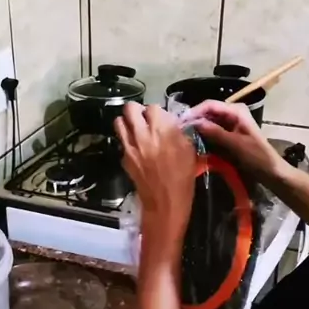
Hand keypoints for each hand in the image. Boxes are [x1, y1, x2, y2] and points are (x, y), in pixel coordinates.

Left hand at [115, 102, 195, 246]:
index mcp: (162, 129)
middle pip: (130, 108)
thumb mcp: (189, 150)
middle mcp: (142, 134)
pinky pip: (121, 142)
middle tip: (144, 119)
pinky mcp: (124, 158)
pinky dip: (127, 141)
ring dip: (127, 123)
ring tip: (136, 130)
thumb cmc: (182, 177)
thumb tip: (172, 124)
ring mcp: (130, 146)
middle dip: (136, 111)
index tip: (160, 119)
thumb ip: (178, 132)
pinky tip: (136, 149)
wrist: (165, 202)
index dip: (156, 112)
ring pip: (119, 122)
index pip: (153, 107)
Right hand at [186, 100, 283, 183]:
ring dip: (198, 128)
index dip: (194, 112)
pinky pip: (212, 131)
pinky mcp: (228, 135)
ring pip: (208, 122)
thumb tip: (194, 123)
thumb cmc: (257, 157)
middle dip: (194, 120)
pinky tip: (195, 142)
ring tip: (184, 137)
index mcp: (236, 111)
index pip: (210, 105)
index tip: (180, 123)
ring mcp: (230, 124)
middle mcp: (232, 113)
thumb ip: (216, 132)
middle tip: (179, 132)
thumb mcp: (236, 145)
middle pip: (207, 112)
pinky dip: (204, 136)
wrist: (271, 172)